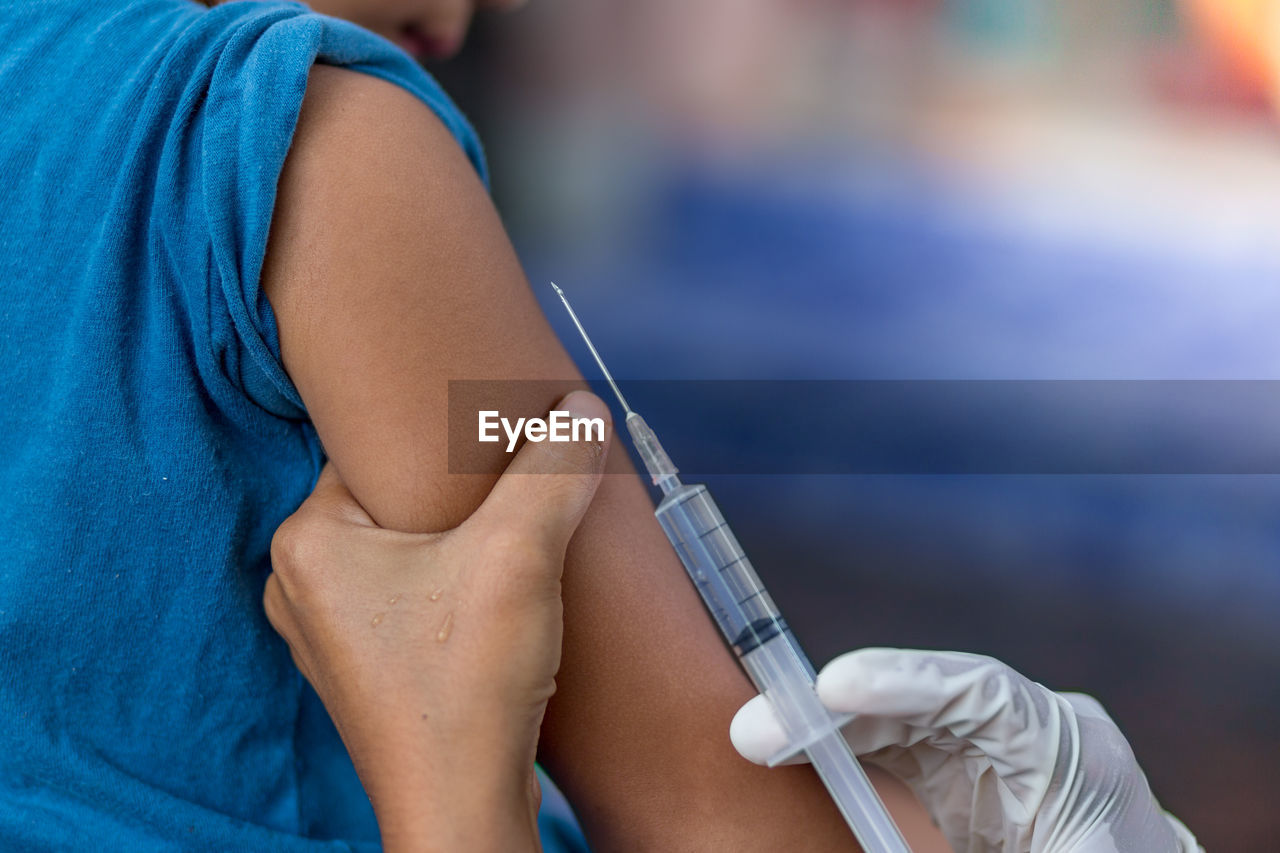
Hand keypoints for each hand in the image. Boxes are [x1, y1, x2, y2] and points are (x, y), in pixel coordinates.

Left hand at [264, 391, 611, 852]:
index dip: (436, 436)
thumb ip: (551, 470)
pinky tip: (490, 592)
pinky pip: (405, 596)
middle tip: (508, 481)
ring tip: (506, 536)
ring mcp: (330, 634)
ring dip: (454, 541)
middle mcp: (302, 585)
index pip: (373, 447)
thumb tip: (580, 408)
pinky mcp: (366, 669)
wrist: (463, 808)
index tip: (488, 435)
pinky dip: (446, 585)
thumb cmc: (466, 690)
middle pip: (390, 498)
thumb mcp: (518, 554)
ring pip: (401, 550)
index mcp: (309, 540)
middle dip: (451, 491)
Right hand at [731, 648, 1201, 852]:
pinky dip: (849, 748)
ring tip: (763, 739)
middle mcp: (1036, 732)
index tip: (833, 687)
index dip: (905, 679)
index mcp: (1078, 754)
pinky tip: (800, 751)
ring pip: (902, 716)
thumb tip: (875, 828)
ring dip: (832, 726)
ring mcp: (999, 747)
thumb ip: (943, 839)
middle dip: (840, 708)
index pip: (985, 693)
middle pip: (926, 697)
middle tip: (759, 730)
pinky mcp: (968, 770)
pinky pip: (899, 745)